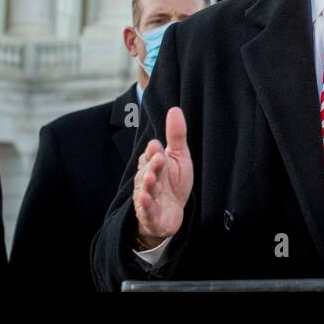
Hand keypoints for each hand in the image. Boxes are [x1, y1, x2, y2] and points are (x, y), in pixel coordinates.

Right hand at [132, 106, 191, 246]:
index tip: (158, 147)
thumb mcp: (179, 157)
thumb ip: (176, 135)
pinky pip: (146, 209)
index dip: (153, 152)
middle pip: (147, 171)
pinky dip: (145, 204)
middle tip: (159, 158)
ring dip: (147, 183)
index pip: (150, 156)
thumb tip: (175, 109)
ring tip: (150, 177)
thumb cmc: (173, 184)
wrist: (171, 214)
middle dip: (152, 165)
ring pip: (145, 189)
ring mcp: (147, 198)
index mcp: (152, 165)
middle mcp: (147, 180)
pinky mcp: (151, 215)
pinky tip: (144, 197)